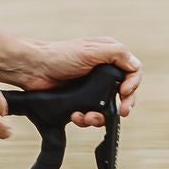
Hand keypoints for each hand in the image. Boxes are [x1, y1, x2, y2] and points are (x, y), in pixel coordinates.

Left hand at [13, 38, 141, 127]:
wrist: (33, 69)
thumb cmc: (59, 55)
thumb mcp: (91, 49)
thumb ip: (116, 54)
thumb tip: (135, 67)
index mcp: (109, 57)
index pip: (132, 72)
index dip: (133, 85)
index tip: (125, 93)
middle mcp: (103, 73)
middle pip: (124, 94)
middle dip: (123, 105)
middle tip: (122, 112)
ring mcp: (91, 88)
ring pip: (107, 108)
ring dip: (100, 116)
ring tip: (89, 117)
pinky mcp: (79, 101)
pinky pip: (89, 115)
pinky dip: (85, 119)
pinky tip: (76, 116)